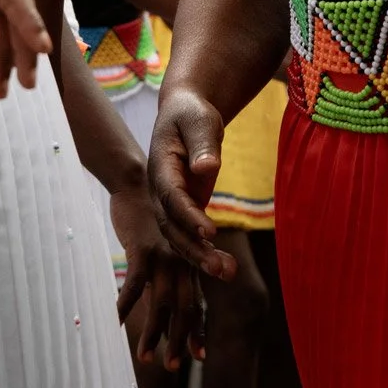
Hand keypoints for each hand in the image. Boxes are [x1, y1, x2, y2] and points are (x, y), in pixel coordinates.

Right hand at [111, 183, 205, 369]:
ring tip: (144, 357)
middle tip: (173, 366)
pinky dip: (124, 306)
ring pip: (161, 303)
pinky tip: (114, 323)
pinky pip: (134, 285)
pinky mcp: (143, 250)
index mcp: (187, 263)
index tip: (199, 356)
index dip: (198, 330)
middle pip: (184, 308)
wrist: (137, 184)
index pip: (196, 302)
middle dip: (180, 339)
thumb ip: (168, 276)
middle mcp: (181, 262)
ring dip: (153, 332)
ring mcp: (163, 256)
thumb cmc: (149, 218)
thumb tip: (163, 305)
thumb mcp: (164, 248)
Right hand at [146, 89, 237, 281]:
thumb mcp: (199, 121)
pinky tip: (225, 267)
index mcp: (160, 168)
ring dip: (201, 256)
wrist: (185, 114)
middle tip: (219, 268)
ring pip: (180, 236)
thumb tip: (206, 168)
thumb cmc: (191, 113)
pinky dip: (206, 250)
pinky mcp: (185, 208)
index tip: (210, 231)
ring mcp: (171, 202)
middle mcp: (161, 191)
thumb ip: (202, 144)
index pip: (172, 197)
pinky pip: (192, 234)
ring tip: (227, 273)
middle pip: (172, 226)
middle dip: (193, 248)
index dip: (188, 215)